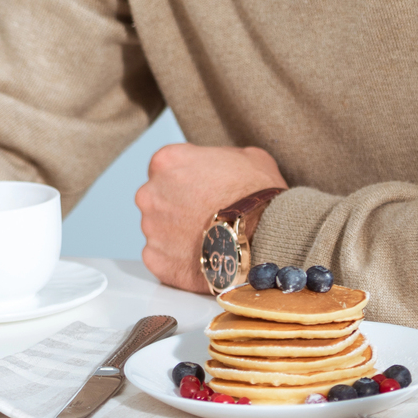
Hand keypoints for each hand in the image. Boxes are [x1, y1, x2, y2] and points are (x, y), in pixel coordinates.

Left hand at [135, 143, 286, 292]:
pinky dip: (177, 258)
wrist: (266, 238)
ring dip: (176, 233)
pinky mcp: (156, 259)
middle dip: (177, 206)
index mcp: (167, 161)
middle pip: (157, 198)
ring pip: (158, 228)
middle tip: (205, 215)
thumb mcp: (247, 158)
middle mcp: (150, 193)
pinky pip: (161, 256)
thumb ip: (218, 158)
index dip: (185, 180)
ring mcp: (151, 228)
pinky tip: (201, 256)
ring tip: (207, 238)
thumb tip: (219, 166)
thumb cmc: (259, 196)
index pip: (165, 168)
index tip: (201, 190)